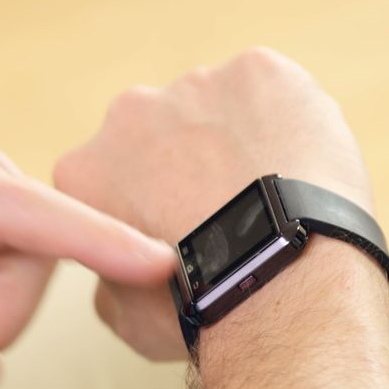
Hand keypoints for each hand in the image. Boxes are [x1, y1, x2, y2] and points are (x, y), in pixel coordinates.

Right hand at [53, 48, 374, 360]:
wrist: (276, 284)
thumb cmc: (202, 312)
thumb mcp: (126, 316)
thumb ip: (112, 275)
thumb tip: (121, 269)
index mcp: (85, 171)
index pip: (113, 174)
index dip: (150, 202)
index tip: (181, 227)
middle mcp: (128, 114)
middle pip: (164, 130)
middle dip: (191, 160)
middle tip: (233, 209)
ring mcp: (195, 84)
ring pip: (221, 107)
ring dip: (240, 139)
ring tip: (277, 193)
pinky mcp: (257, 71)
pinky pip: (275, 90)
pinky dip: (290, 119)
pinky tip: (304, 167)